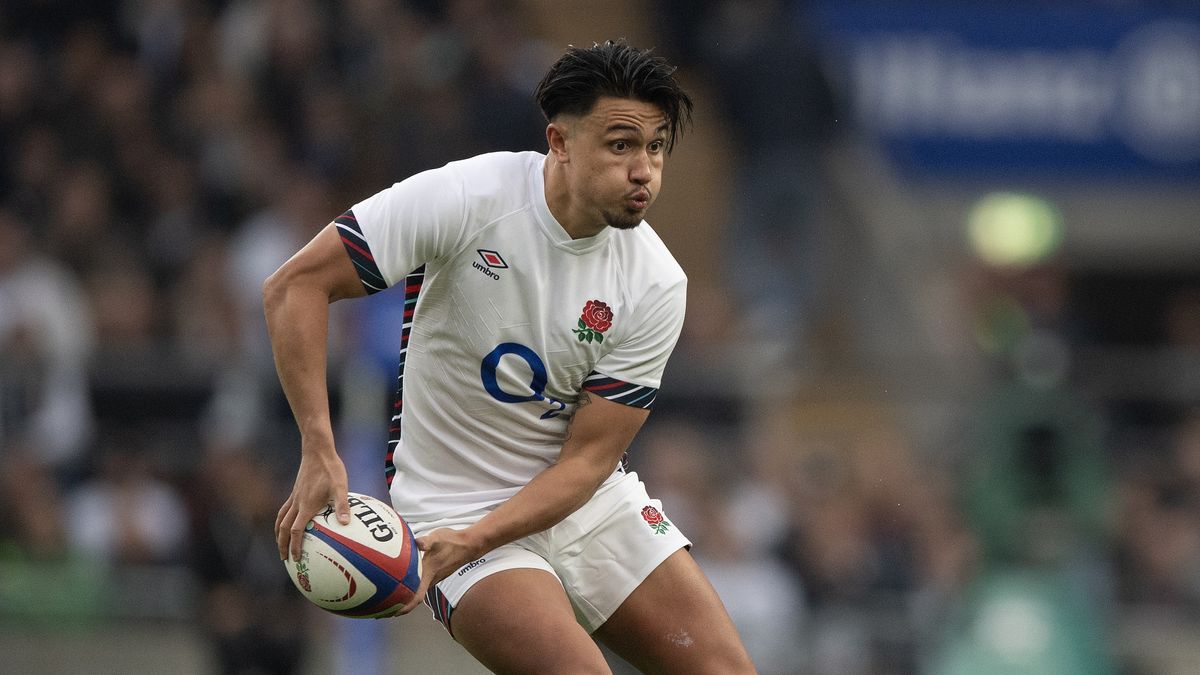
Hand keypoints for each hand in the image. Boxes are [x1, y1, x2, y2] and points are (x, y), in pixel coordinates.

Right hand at [275, 446, 350, 560]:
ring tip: (280, 544)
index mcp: (307, 505)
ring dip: (279, 534)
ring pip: (281, 519)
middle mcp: (297, 503)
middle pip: (284, 529)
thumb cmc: (331, 468)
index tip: (295, 558)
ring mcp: (294, 497)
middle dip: (282, 545)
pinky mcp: (295, 491)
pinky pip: (284, 510)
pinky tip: (288, 523)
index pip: (296, 530)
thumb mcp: (341, 486)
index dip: (294, 545)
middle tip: (284, 559)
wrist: (317, 451)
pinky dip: (282, 520)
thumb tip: (346, 524)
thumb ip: (342, 505)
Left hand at [397, 527, 486, 614]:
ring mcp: (433, 576)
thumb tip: (417, 543)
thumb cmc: (453, 542)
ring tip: (390, 594)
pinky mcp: (435, 572)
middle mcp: (430, 579)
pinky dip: (411, 583)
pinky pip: (420, 582)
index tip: (392, 612)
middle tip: (383, 605)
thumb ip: (426, 542)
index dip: (404, 607)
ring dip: (405, 594)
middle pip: (413, 596)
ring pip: (416, 590)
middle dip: (399, 603)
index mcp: (428, 574)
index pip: (416, 597)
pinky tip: (404, 576)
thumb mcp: (438, 539)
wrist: (468, 545)